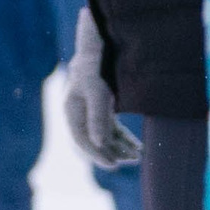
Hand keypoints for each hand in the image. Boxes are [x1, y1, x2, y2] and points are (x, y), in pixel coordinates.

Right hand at [62, 7, 141, 167]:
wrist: (101, 44)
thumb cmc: (96, 66)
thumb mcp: (98, 91)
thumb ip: (98, 118)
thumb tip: (99, 144)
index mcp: (72, 109)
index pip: (82, 138)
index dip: (96, 154)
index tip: (113, 165)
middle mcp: (80, 111)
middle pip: (94, 139)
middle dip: (113, 152)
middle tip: (132, 161)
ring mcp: (91, 109)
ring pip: (105, 135)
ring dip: (121, 146)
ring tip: (138, 155)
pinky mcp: (103, 105)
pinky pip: (112, 127)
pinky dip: (124, 136)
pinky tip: (136, 144)